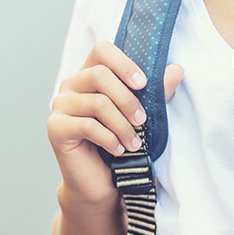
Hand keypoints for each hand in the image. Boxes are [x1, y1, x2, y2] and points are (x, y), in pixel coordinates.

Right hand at [48, 43, 183, 204]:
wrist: (100, 185)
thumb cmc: (120, 146)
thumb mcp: (142, 117)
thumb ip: (156, 93)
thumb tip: (177, 70)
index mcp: (89, 76)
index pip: (101, 50)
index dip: (123, 63)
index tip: (143, 83)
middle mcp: (70, 86)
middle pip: (99, 75)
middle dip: (127, 99)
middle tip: (142, 121)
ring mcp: (60, 106)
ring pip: (97, 103)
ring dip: (122, 126)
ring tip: (134, 143)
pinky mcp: (56, 128)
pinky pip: (87, 125)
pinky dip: (109, 139)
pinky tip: (118, 150)